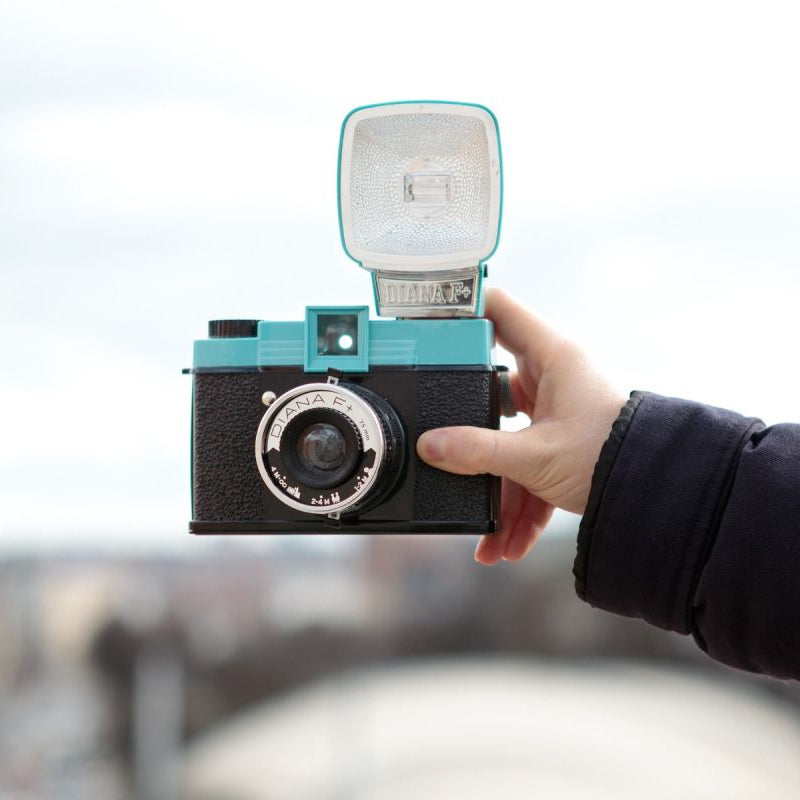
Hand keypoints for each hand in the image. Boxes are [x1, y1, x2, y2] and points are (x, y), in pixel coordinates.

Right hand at [416, 288, 625, 564]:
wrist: (657, 495)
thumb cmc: (611, 457)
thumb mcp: (534, 456)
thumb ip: (476, 451)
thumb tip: (430, 446)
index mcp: (551, 357)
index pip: (499, 310)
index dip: (463, 307)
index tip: (428, 320)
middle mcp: (552, 377)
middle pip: (492, 385)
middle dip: (468, 422)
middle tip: (434, 422)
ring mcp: (556, 411)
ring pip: (509, 438)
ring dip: (497, 487)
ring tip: (485, 531)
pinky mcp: (561, 442)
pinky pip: (527, 467)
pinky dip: (519, 504)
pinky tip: (507, 542)